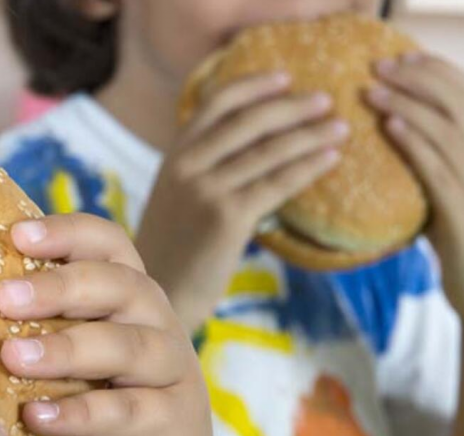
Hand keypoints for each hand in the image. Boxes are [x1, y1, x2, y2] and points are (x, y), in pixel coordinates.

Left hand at [0, 214, 212, 435]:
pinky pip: (131, 411)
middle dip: (60, 288)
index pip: (108, 245)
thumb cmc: (87, 405)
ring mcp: (174, 373)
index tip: (17, 235)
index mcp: (127, 298)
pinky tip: (37, 416)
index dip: (68, 232)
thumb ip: (29, 330)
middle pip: (121, 285)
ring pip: (128, 346)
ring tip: (12, 358)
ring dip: (67, 348)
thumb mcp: (59, 360)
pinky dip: (83, 412)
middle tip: (3, 298)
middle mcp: (157, 324)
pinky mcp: (179, 424)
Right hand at [136, 72, 347, 332]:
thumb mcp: (175, 197)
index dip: (253, 85)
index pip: (216, 103)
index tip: (285, 77)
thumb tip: (252, 148)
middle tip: (327, 100)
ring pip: (269, 151)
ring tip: (341, 127)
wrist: (160, 292)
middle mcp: (187, 166)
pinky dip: (308, 167)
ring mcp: (206, 190)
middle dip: (292, 106)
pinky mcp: (227, 218)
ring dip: (310, 135)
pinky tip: (331, 159)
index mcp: (174, 156)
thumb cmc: (174, 248)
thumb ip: (201, 167)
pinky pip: (277, 183)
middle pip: (249, 121)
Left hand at [366, 53, 463, 313]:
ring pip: (445, 132)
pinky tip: (388, 126)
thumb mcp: (452, 198)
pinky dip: (413, 143)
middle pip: (458, 106)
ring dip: (406, 106)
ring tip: (372, 91)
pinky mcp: (463, 210)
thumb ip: (436, 166)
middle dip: (417, 80)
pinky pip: (438, 169)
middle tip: (378, 67)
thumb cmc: (463, 245)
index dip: (436, 73)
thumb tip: (400, 134)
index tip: (401, 59)